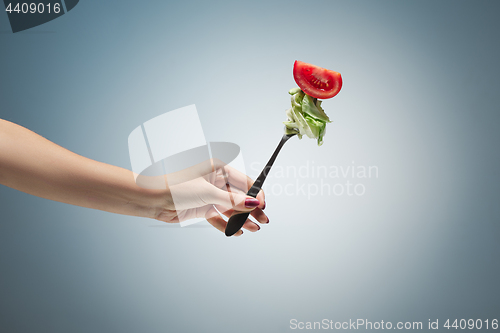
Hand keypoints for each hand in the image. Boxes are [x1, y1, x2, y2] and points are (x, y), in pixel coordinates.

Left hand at [153, 159, 267, 235]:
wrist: (153, 199)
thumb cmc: (176, 187)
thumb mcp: (207, 193)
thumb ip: (231, 200)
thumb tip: (252, 203)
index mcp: (219, 169)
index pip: (244, 181)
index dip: (255, 194)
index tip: (262, 205)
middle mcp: (215, 181)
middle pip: (239, 196)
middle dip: (251, 209)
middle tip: (263, 220)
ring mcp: (209, 195)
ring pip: (230, 208)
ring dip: (241, 219)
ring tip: (253, 229)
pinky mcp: (202, 207)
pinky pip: (219, 217)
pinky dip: (226, 225)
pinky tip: (236, 231)